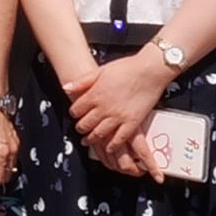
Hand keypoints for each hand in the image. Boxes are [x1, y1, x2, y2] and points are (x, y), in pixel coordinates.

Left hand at [65, 52, 168, 168]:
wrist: (150, 70)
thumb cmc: (127, 68)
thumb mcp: (100, 70)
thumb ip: (82, 81)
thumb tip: (66, 87)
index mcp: (95, 95)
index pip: (76, 110)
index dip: (74, 113)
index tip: (75, 114)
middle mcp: (104, 108)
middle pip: (85, 124)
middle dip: (80, 128)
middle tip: (80, 129)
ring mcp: (118, 117)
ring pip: (99, 134)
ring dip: (91, 139)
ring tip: (88, 140)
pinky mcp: (132, 122)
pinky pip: (119, 139)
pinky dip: (112, 146)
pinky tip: (108, 148)